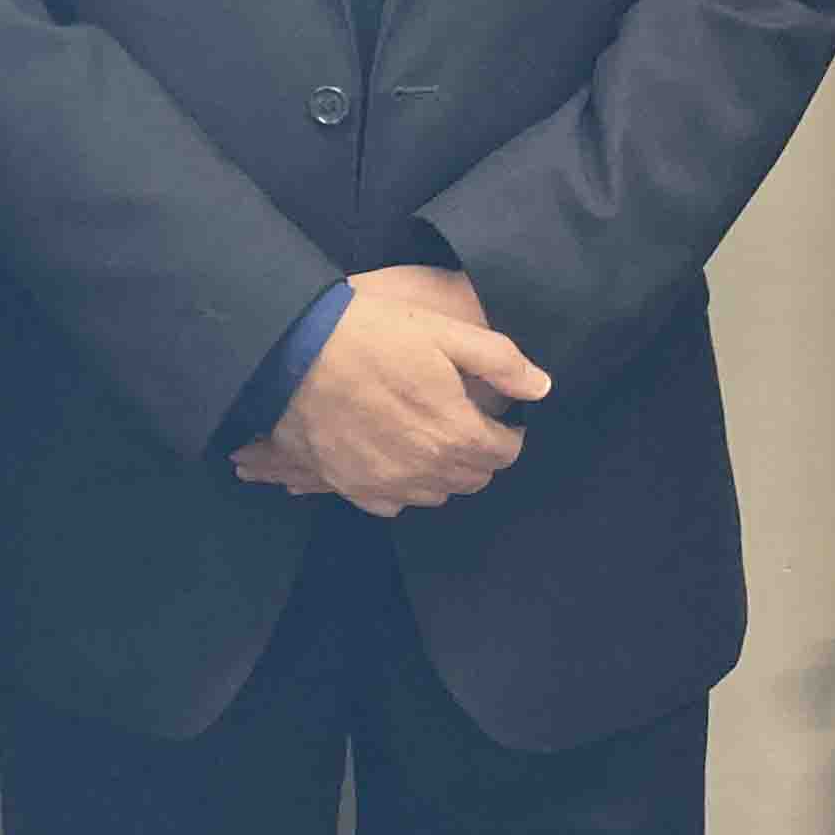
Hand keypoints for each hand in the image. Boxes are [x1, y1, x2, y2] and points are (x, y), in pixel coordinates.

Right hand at [233, 264, 549, 518]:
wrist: (293, 352)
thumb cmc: (370, 335)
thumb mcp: (442, 332)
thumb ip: (499, 362)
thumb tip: (541, 387)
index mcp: (457, 433)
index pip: (505, 452)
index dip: (507, 431)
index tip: (493, 413)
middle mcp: (428, 471)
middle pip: (474, 477)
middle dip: (477, 451)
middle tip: (460, 418)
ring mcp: (388, 484)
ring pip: (438, 493)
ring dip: (442, 469)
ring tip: (426, 433)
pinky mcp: (353, 488)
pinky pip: (395, 502)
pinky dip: (403, 484)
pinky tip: (393, 453)